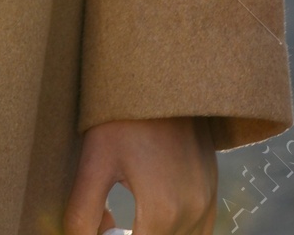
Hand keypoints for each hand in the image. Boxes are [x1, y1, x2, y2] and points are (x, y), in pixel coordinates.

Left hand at [63, 118, 216, 234]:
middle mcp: (192, 212)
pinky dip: (175, 232)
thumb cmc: (123, 112)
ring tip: (127, 220)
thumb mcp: (93, 161)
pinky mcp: (212, 190)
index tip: (103, 223)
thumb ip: (82, 213)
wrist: (162, 74)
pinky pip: (199, 232)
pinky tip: (152, 217)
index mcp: (162, 211)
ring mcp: (206, 202)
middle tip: (109, 220)